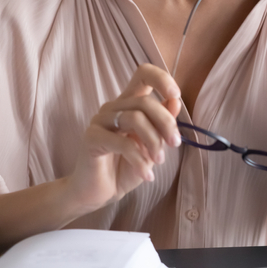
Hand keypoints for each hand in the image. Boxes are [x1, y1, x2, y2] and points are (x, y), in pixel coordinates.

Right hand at [64, 64, 182, 213]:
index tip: (176, 96)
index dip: (161, 79)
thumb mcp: (152, 146)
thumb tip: (175, 102)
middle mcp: (113, 107)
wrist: (100, 193)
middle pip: (145, 102)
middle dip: (166, 123)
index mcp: (129, 104)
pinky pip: (122, 142)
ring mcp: (100, 121)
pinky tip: (146, 175)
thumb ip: (162, 124)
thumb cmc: (126, 167)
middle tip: (175, 144)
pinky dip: (139, 160)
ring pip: (134, 118)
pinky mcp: (91, 138)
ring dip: (153, 142)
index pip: (143, 74)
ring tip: (158, 161)